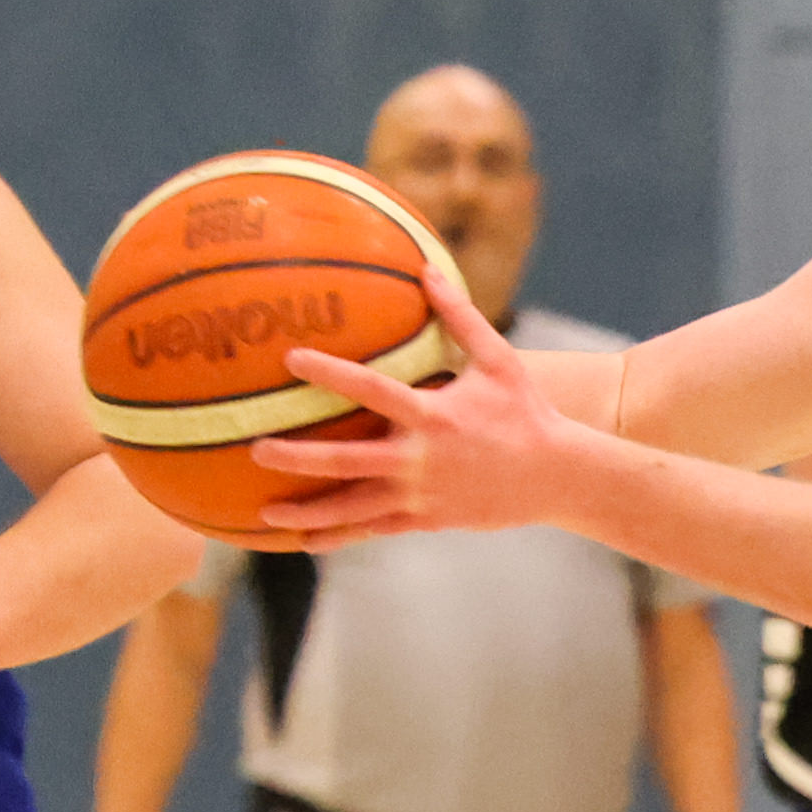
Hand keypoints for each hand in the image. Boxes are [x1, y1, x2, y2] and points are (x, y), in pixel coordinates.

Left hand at [250, 269, 572, 544]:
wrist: (556, 477)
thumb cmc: (526, 412)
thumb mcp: (499, 360)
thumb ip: (459, 317)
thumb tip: (427, 270)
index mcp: (433, 415)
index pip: (371, 390)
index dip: (330, 374)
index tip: (291, 358)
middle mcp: (420, 459)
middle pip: (346, 460)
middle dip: (298, 457)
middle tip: (255, 449)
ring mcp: (421, 495)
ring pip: (354, 507)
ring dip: (309, 512)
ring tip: (265, 513)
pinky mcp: (426, 521)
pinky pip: (374, 531)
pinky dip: (340, 536)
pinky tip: (306, 541)